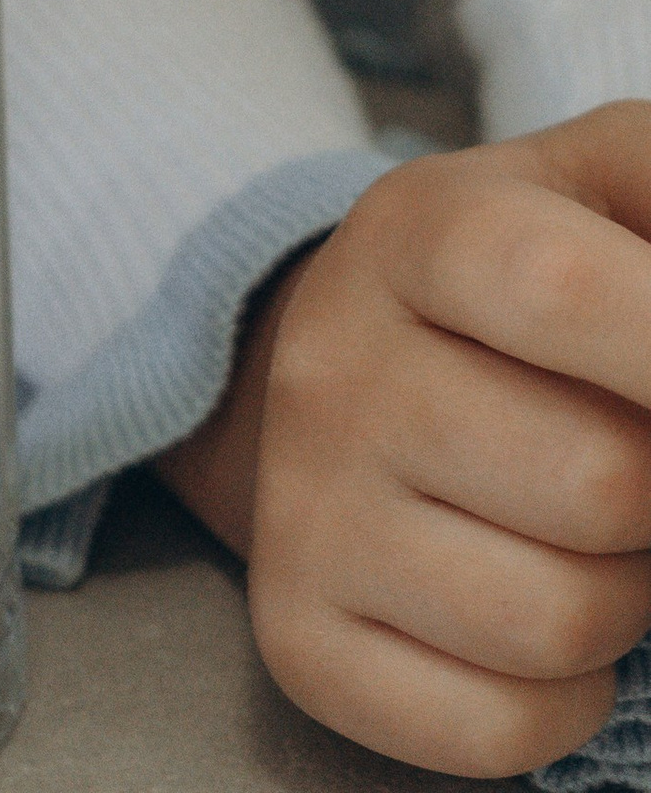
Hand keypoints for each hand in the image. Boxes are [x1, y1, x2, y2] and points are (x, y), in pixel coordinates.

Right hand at [162, 107, 650, 774]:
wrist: (332, 362)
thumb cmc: (521, 283)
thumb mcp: (601, 188)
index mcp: (416, 229)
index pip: (562, 291)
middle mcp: (332, 366)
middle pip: (598, 489)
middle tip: (631, 454)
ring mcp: (303, 508)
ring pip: (556, 626)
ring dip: (624, 601)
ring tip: (590, 534)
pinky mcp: (298, 636)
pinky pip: (497, 728)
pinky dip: (562, 701)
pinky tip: (535, 614)